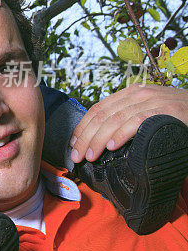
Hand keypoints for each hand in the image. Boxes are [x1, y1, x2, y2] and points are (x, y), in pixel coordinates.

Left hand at [70, 84, 187, 163]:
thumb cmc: (178, 117)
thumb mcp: (149, 113)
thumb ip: (129, 119)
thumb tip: (103, 139)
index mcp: (132, 93)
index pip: (98, 108)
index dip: (82, 127)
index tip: (73, 144)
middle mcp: (139, 94)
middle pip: (102, 115)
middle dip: (85, 137)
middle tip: (76, 156)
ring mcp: (152, 100)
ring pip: (114, 120)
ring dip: (97, 140)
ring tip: (89, 156)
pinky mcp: (165, 111)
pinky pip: (136, 122)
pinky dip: (120, 135)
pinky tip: (110, 147)